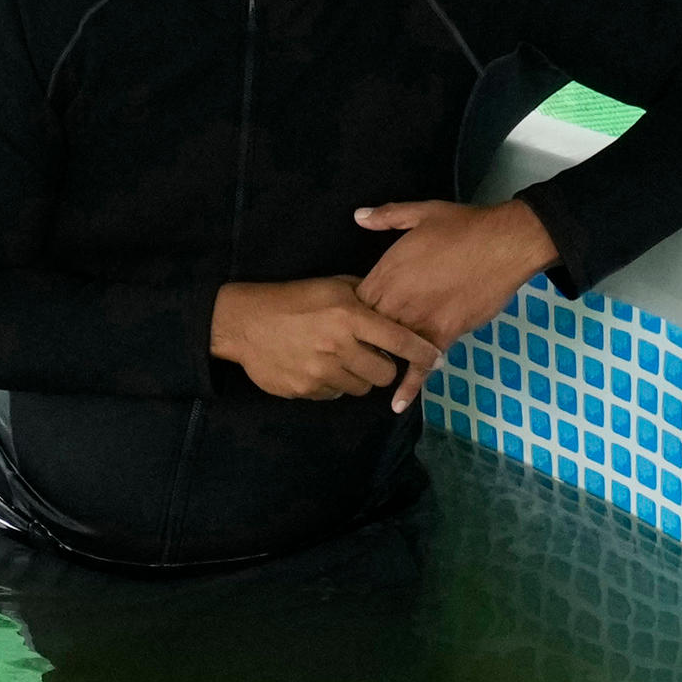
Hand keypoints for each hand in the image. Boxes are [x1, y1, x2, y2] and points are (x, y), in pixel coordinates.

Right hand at [213, 277, 439, 401]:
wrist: (244, 323)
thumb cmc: (292, 299)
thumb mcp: (332, 287)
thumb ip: (365, 296)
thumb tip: (394, 305)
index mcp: (349, 317)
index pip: (399, 340)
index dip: (422, 352)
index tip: (436, 358)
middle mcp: (339, 347)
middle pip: (384, 374)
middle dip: (384, 367)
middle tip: (372, 356)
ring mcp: (322, 372)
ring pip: (361, 388)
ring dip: (358, 377)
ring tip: (341, 359)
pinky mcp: (306, 390)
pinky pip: (334, 394)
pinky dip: (333, 384)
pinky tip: (318, 366)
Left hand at [349, 197, 559, 409]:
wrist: (504, 244)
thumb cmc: (465, 226)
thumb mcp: (421, 213)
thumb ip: (387, 216)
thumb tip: (359, 216)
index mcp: (386, 272)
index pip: (353, 303)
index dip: (351, 313)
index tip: (352, 320)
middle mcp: (396, 301)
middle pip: (366, 331)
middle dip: (361, 341)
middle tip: (358, 352)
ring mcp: (418, 321)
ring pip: (389, 349)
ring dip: (382, 361)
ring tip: (371, 375)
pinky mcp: (442, 335)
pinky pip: (421, 365)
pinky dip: (410, 386)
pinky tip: (398, 405)